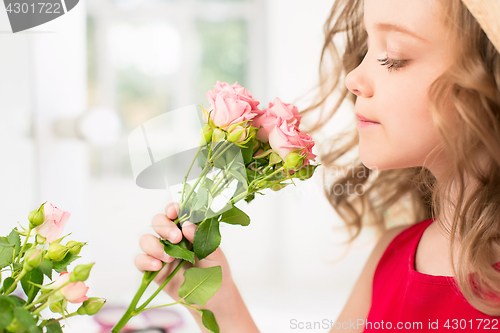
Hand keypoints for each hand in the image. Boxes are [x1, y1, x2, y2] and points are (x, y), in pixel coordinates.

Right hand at [135, 202, 259, 331]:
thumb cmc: (216, 271)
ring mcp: (162, 254)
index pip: (175, 213)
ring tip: (169, 258)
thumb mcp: (214, 253)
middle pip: (157, 222)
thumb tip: (186, 224)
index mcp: (187, 230)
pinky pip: (140, 261)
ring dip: (154, 245)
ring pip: (146, 240)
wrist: (213, 298)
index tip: (174, 212)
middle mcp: (172, 239)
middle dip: (164, 227)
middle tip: (176, 238)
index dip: (172, 209)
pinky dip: (145, 261)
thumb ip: (201, 238)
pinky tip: (157, 266)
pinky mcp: (154, 271)